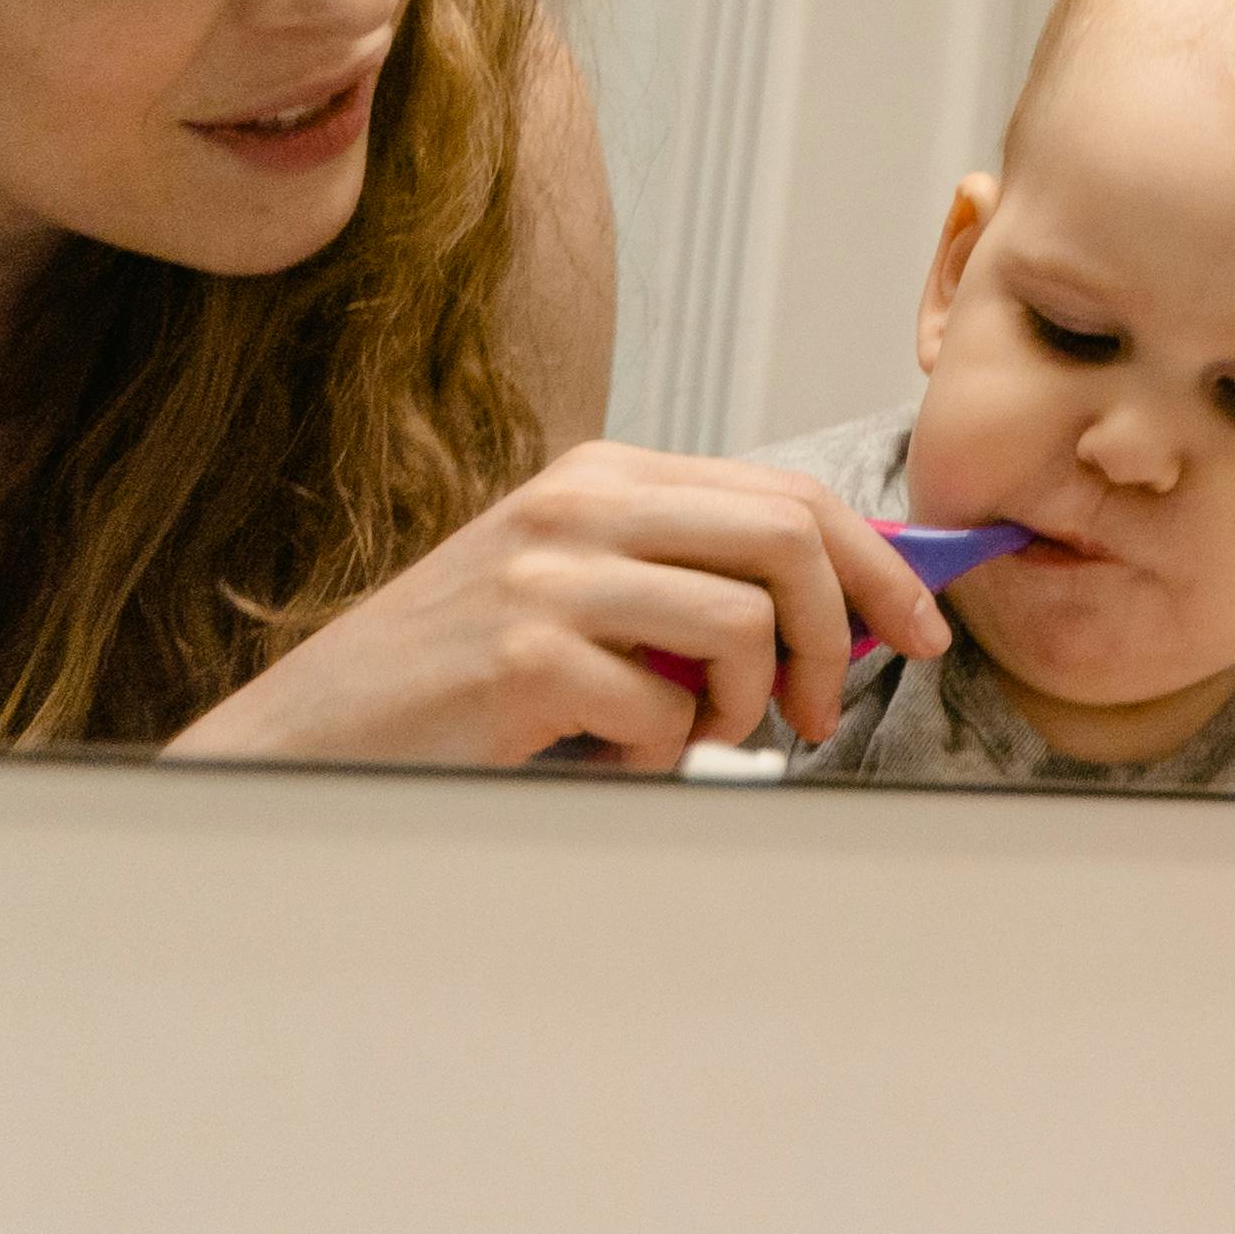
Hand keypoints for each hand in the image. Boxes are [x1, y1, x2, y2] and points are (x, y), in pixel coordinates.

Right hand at [164, 441, 947, 767]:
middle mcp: (581, 503)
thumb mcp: (582, 596)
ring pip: (746, 622)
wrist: (309, 743)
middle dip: (844, 632)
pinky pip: (665, 710)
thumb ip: (692, 581)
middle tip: (823, 714)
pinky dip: (661, 754)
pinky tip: (604, 758)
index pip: (788, 494)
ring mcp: (551, 574)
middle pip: (790, 536)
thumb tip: (852, 609)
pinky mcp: (526, 656)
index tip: (924, 630)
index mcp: (603, 475)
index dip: (878, 563)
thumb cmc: (459, 683)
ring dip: (750, 706)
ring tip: (700, 739)